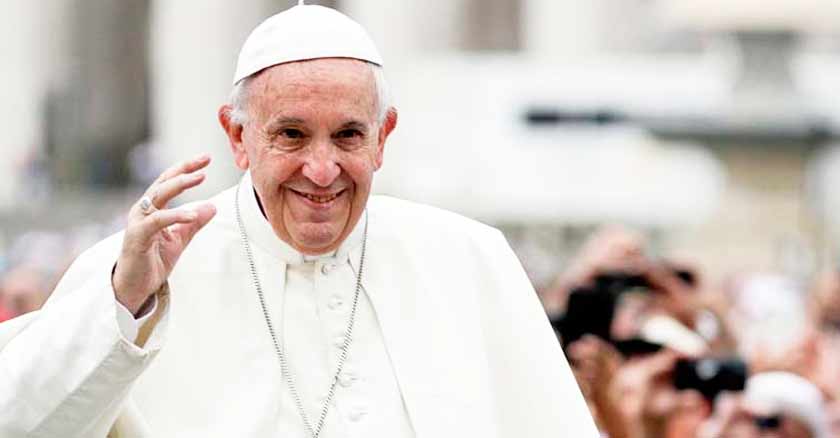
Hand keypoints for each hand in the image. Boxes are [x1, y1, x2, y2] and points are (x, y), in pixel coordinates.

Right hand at [112, 155, 216, 313]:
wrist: (134, 286)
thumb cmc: (153, 261)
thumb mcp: (179, 239)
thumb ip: (193, 223)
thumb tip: (212, 206)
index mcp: (152, 208)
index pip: (169, 182)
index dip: (186, 168)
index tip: (205, 159)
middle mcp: (143, 210)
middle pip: (163, 182)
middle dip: (184, 170)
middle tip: (205, 161)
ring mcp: (138, 222)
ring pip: (158, 196)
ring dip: (180, 184)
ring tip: (201, 178)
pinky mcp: (137, 236)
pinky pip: (157, 221)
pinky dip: (175, 216)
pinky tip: (192, 215)